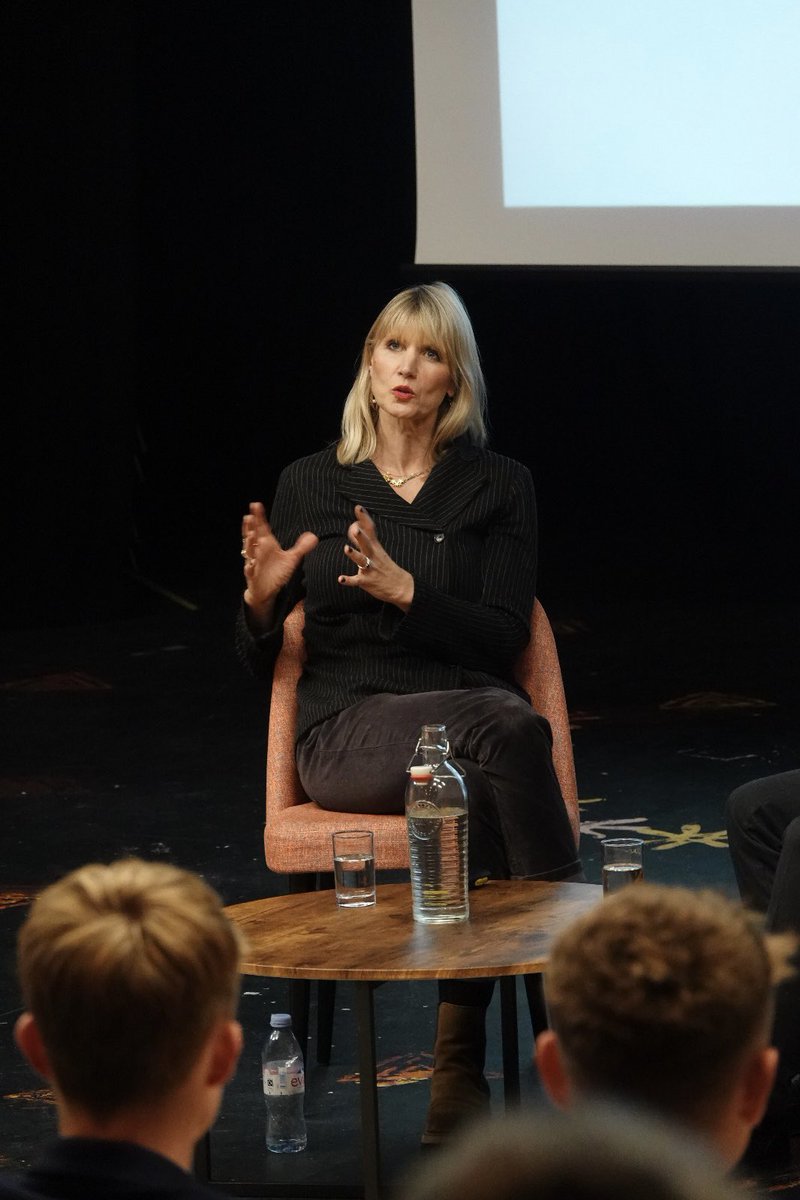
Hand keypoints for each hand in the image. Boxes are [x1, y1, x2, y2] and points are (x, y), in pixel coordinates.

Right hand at [241, 502, 317, 627]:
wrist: (266, 589)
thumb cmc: (276, 572)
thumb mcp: (291, 559)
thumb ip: (301, 548)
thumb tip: (313, 536)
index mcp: (267, 544)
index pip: (262, 528)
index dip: (259, 517)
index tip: (256, 505)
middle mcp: (258, 551)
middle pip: (253, 536)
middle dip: (250, 527)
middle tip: (249, 516)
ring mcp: (254, 562)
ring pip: (249, 552)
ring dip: (249, 544)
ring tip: (251, 535)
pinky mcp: (253, 575)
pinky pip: (249, 571)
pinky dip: (249, 568)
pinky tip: (250, 565)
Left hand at [338, 505, 413, 611]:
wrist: (401, 587)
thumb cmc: (386, 567)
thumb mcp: (378, 550)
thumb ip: (365, 539)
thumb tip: (355, 526)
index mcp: (375, 547)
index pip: (370, 530)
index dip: (364, 518)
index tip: (358, 507)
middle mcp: (373, 556)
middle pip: (366, 544)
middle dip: (361, 536)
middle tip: (355, 529)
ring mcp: (370, 568)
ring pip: (361, 560)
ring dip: (354, 555)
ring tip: (347, 548)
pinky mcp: (366, 581)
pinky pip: (356, 581)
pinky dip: (348, 580)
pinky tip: (340, 579)